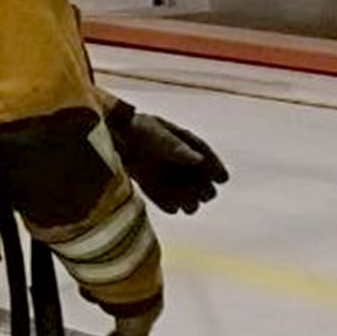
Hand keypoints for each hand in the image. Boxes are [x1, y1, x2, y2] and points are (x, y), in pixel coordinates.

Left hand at [109, 104, 229, 213]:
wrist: (114, 136)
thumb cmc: (139, 130)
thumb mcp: (159, 134)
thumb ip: (178, 148)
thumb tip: (198, 160)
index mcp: (188, 146)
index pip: (209, 160)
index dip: (216, 170)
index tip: (222, 179)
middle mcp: (182, 165)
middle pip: (204, 186)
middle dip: (204, 190)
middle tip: (202, 193)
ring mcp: (169, 179)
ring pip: (189, 199)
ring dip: (189, 202)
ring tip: (188, 204)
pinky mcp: (155, 190)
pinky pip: (168, 204)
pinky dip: (169, 205)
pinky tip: (171, 206)